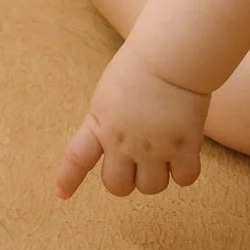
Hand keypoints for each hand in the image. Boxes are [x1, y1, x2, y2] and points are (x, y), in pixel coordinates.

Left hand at [56, 40, 210, 200]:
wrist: (171, 55)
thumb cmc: (143, 62)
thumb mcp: (110, 90)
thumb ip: (108, 118)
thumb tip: (116, 142)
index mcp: (100, 123)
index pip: (77, 158)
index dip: (69, 178)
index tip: (61, 194)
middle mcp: (123, 142)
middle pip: (117, 186)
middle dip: (128, 179)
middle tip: (140, 162)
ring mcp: (153, 148)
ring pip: (152, 187)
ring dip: (159, 175)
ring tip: (168, 153)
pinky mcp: (183, 147)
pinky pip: (185, 178)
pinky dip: (186, 171)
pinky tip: (188, 153)